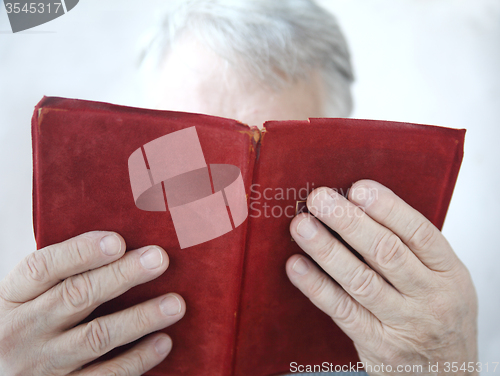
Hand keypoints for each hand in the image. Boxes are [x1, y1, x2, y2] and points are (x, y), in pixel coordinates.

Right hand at [0, 231, 185, 375]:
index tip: (117, 241)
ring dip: (140, 318)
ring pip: (96, 337)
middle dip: (122, 275)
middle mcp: (24, 330)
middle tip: (159, 259)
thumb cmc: (28, 324)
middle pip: (76, 297)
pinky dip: (137, 359)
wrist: (3, 371)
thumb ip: (62, 275)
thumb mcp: (26, 297)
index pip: (42, 267)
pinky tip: (163, 342)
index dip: (80, 253)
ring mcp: (42, 365)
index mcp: (13, 296)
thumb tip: (122, 246)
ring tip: (174, 303)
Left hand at [286, 180, 477, 374]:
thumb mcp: (444, 278)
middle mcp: (430, 297)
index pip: (419, 232)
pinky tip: (297, 267)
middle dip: (348, 222)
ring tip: (301, 226)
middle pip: (386, 252)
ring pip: (360, 280)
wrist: (448, 374)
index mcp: (449, 272)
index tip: (357, 188)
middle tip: (319, 199)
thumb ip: (411, 249)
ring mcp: (405, 324)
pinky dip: (317, 287)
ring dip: (326, 250)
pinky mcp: (379, 345)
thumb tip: (358, 207)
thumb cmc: (439, 314)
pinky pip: (343, 311)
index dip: (387, 208)